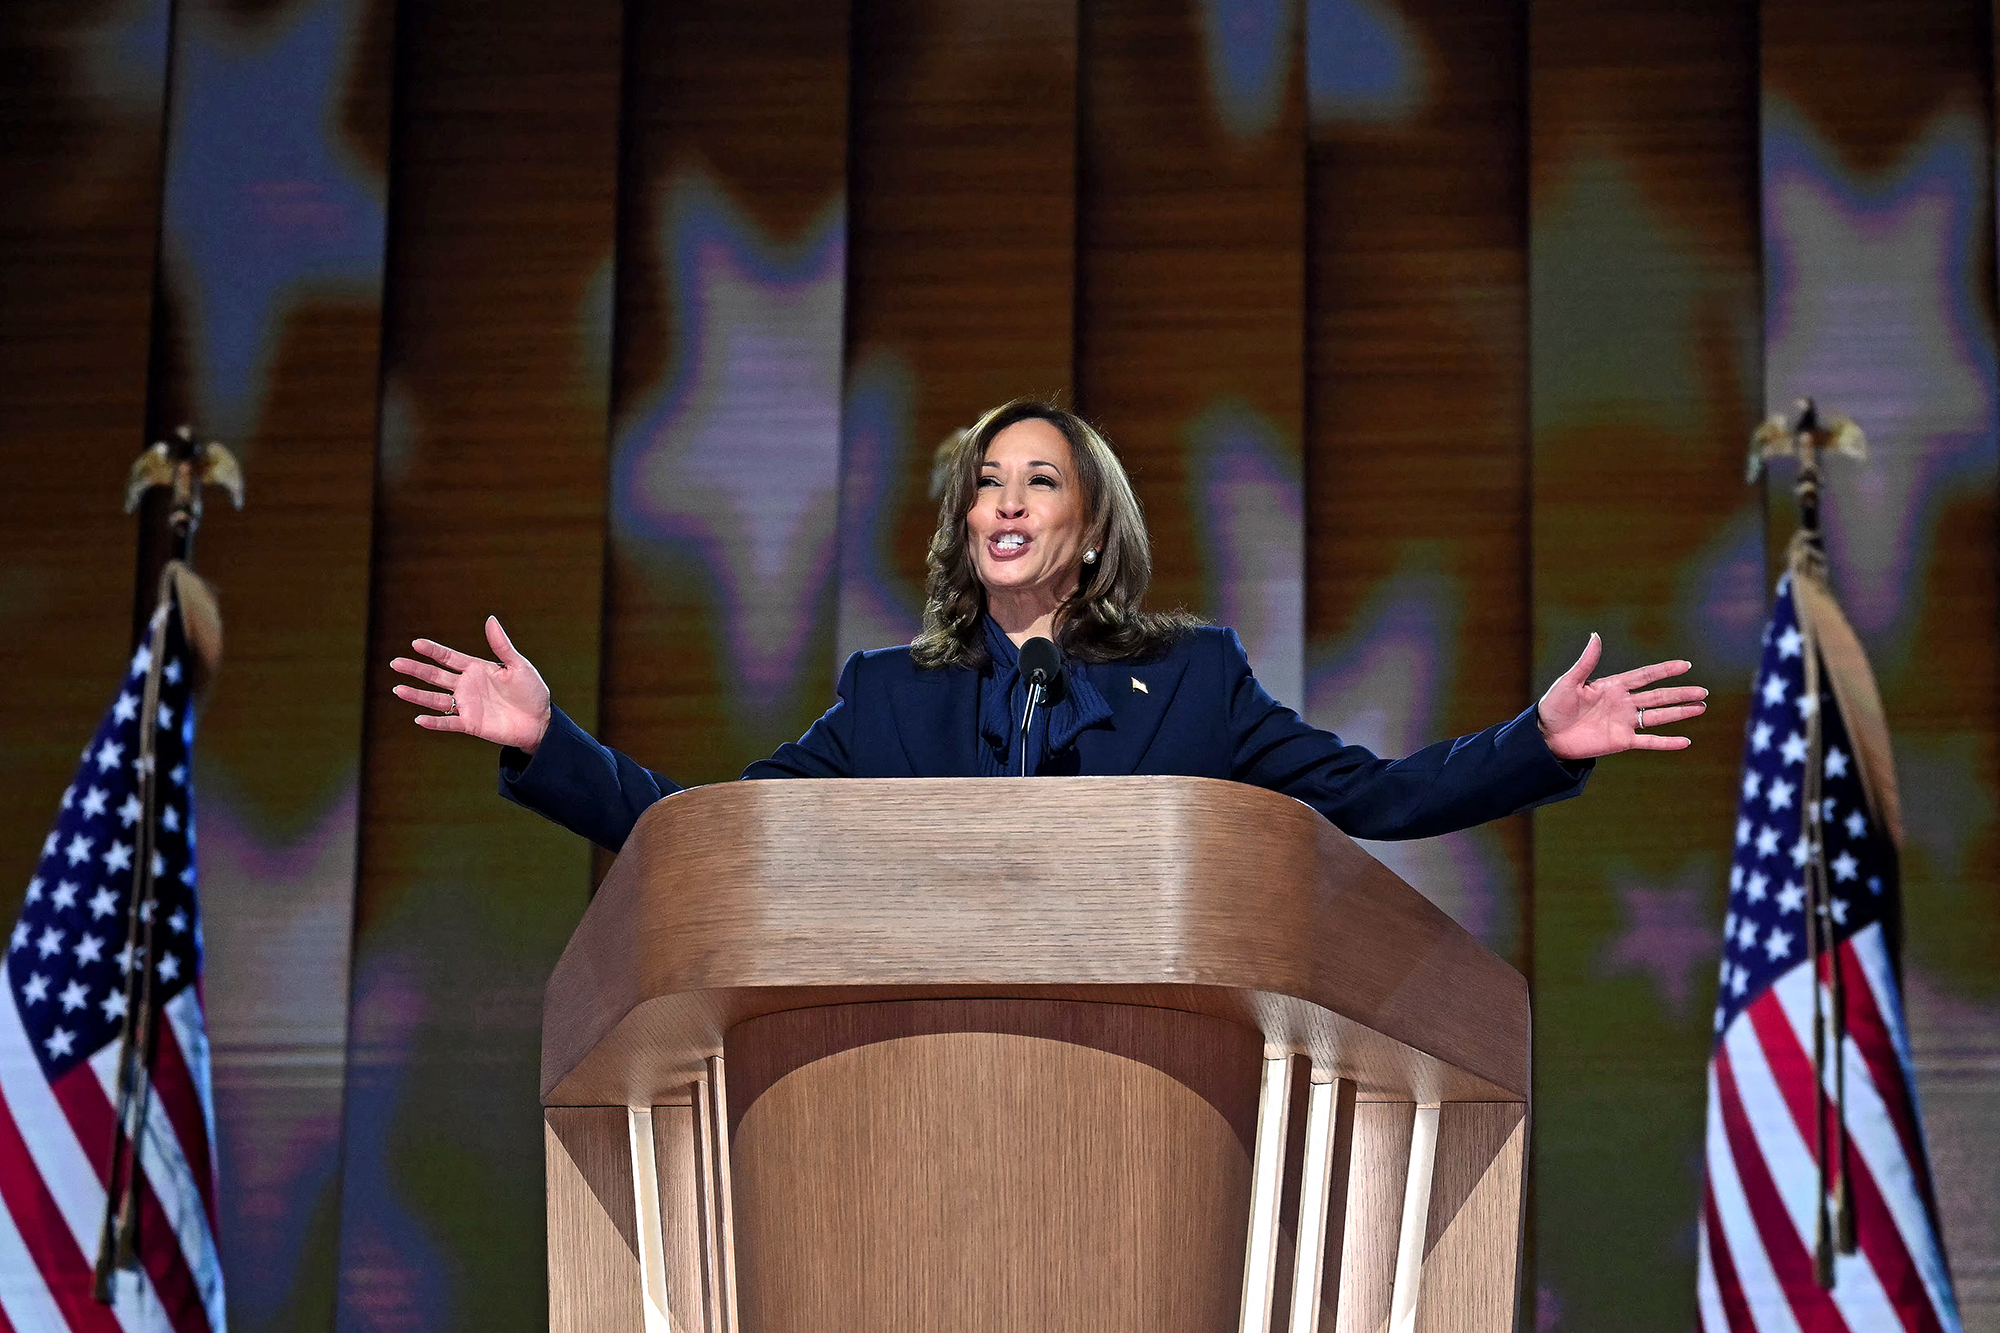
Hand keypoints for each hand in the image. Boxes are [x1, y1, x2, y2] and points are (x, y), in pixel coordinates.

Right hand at [391, 616, 552, 752]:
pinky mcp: (470, 724)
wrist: (540, 721)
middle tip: (395, 663)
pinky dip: (434, 722)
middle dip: (416, 669)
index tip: (416, 644)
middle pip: (435, 676)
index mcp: (477, 669)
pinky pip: (448, 723)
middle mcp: (467, 686)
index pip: (449, 658)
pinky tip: (419, 719)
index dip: (432, 651)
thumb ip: (501, 645)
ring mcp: (467, 705)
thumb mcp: (518, 665)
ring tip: (398, 689)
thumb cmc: (532, 691)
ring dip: (417, 695)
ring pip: (435, 699)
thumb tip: (490, 620)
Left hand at [1536, 632, 1706, 760]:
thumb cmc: (1553, 706)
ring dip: (1680, 713)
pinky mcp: (1621, 742)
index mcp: (1612, 686)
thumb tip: (1595, 636)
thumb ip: (1586, 662)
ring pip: (1658, 716)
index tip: (1685, 665)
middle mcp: (1622, 703)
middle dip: (1681, 694)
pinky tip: (1685, 741)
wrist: (1545, 736)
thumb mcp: (1569, 682)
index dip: (1665, 670)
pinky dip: (1666, 742)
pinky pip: (1648, 741)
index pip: (1645, 676)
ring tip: (1701, 707)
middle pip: (1658, 696)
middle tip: (1704, 691)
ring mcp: (1624, 723)